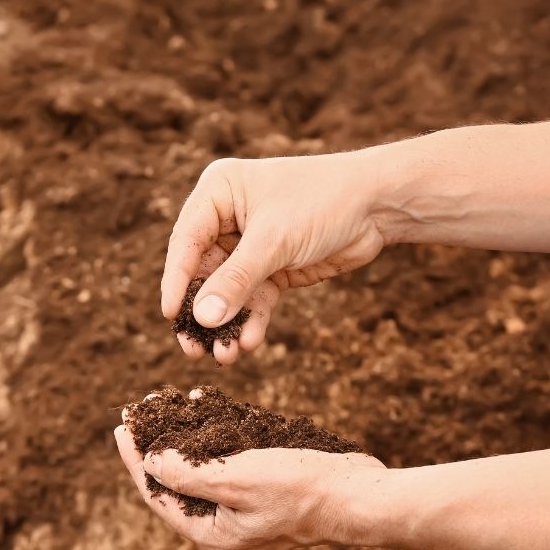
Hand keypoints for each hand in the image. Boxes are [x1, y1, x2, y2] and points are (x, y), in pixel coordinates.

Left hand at [114, 419, 385, 549]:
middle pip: (174, 481)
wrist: (359, 495)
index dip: (136, 459)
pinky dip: (214, 436)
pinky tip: (209, 408)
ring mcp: (241, 509)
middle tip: (142, 410)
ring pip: (199, 468)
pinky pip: (225, 462)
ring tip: (171, 402)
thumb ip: (188, 473)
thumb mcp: (236, 478)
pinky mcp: (260, 491)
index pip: (157, 493)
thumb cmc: (301, 489)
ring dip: (185, 435)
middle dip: (158, 444)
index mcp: (209, 532)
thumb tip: (152, 462)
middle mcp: (221, 525)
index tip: (122, 427)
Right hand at [163, 153, 387, 364]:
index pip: (185, 242)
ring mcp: (248, 246)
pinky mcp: (271, 268)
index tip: (169, 315)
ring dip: (225, 325)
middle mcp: (227, 219)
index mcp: (217, 193)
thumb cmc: (323, 201)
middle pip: (202, 274)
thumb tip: (202, 318)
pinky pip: (253, 300)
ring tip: (224, 356)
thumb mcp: (274, 240)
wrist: (379, 204)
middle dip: (201, 313)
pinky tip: (250, 344)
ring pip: (226, 293)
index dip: (176, 280)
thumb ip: (236, 281)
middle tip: (192, 349)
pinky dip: (251, 322)